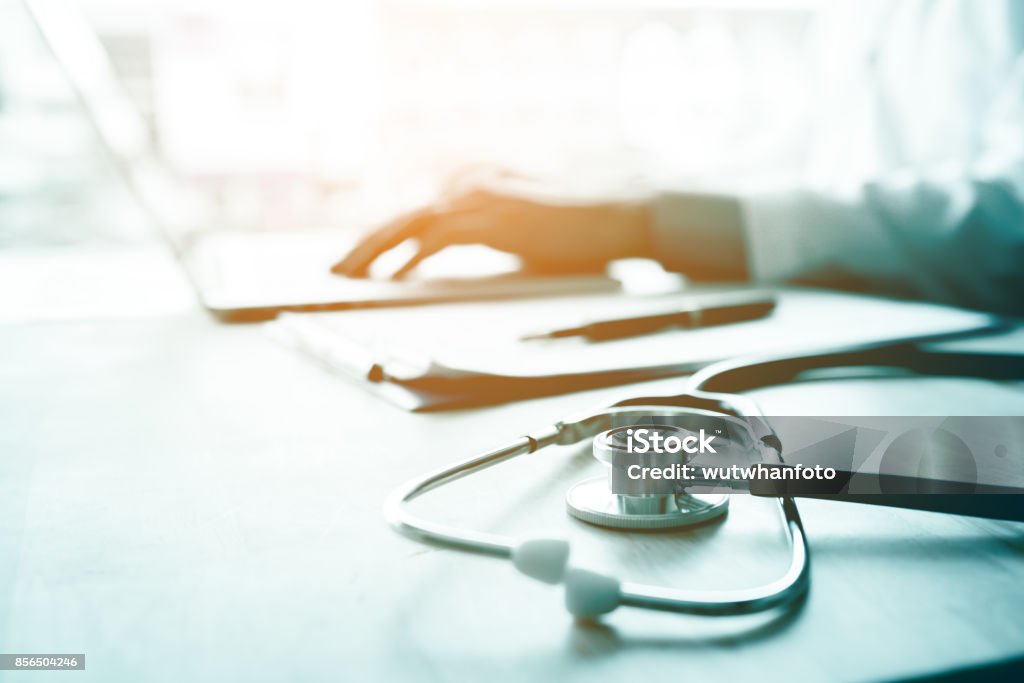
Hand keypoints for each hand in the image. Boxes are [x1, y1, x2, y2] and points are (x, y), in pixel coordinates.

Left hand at [331, 187, 652, 277]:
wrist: (624, 213)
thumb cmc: (583, 228)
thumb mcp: (525, 233)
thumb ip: (490, 239)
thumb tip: (459, 264)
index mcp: (476, 183)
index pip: (417, 215)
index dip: (382, 240)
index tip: (359, 261)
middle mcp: (471, 184)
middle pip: (403, 218)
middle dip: (364, 248)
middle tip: (335, 271)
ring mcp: (481, 196)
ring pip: (409, 226)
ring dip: (374, 254)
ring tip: (349, 278)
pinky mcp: (493, 216)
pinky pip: (437, 241)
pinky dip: (411, 261)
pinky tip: (395, 281)